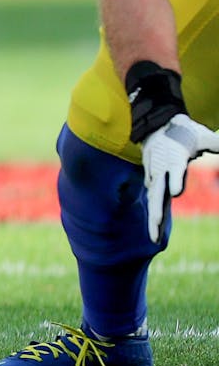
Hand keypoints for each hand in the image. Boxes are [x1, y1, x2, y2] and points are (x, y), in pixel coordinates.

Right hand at [141, 113, 218, 242]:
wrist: (157, 127)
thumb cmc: (185, 133)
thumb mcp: (204, 137)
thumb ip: (216, 144)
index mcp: (174, 157)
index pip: (174, 170)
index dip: (175, 180)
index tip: (176, 193)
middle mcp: (161, 169)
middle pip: (157, 192)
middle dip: (156, 209)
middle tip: (156, 225)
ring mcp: (155, 176)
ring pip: (154, 200)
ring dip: (153, 218)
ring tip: (154, 237)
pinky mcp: (154, 181)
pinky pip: (154, 199)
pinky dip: (154, 213)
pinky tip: (155, 229)